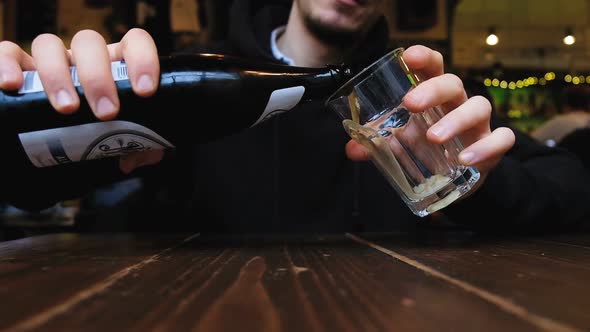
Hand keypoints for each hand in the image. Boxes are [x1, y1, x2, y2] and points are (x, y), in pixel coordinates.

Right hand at [0, 28, 163, 172]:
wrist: (56, 151)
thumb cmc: (97, 140)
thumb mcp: (122, 145)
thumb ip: (139, 149)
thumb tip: (132, 159)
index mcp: (115, 67)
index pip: (133, 43)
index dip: (142, 60)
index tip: (145, 91)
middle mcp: (83, 59)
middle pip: (89, 43)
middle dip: (99, 77)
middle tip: (107, 113)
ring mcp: (50, 62)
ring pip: (48, 44)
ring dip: (57, 75)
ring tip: (67, 108)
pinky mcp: (19, 70)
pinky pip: (8, 53)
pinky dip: (7, 64)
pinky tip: (11, 86)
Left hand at [345, 45, 514, 184]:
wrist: (453, 181)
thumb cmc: (425, 150)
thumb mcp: (399, 145)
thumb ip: (377, 144)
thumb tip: (352, 148)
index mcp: (434, 98)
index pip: (433, 68)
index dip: (424, 58)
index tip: (409, 57)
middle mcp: (457, 106)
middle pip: (454, 84)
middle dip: (433, 89)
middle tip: (410, 104)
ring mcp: (478, 126)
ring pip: (479, 107)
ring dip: (456, 120)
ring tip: (433, 137)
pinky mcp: (492, 149)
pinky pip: (502, 140)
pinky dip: (486, 147)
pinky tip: (465, 159)